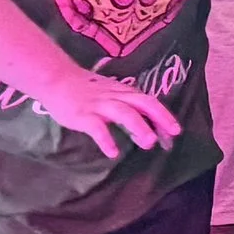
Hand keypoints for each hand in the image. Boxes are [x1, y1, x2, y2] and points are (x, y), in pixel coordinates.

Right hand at [37, 67, 182, 159]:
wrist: (58, 79)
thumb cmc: (86, 89)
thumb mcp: (110, 93)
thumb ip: (125, 105)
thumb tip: (144, 124)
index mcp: (124, 92)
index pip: (149, 101)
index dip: (164, 115)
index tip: (176, 131)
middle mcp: (116, 96)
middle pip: (142, 103)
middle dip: (160, 118)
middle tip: (173, 134)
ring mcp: (99, 105)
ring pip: (124, 112)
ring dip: (138, 126)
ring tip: (150, 143)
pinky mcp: (83, 115)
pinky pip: (96, 128)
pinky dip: (106, 139)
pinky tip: (113, 153)